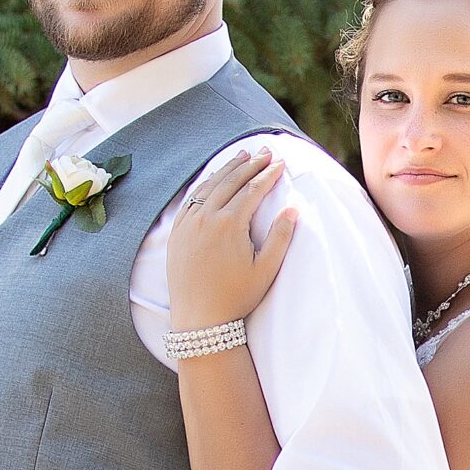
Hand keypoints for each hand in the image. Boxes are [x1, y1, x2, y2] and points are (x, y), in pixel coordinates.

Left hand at [166, 147, 297, 330]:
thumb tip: (292, 210)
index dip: (267, 174)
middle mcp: (206, 218)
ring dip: (227, 169)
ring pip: (209, 186)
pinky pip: (191, 199)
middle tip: (264, 150)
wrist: (200, 318)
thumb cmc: (236, 297)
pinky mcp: (177, 233)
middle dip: (249, 164)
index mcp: (229, 225)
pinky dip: (205, 184)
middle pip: (230, 181)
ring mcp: (188, 224)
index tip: (279, 162)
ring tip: (241, 155)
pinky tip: (213, 179)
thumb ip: (280, 237)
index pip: (252, 190)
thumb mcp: (265, 270)